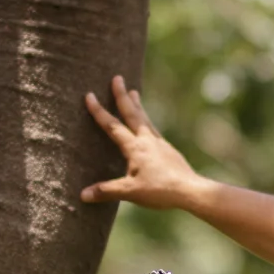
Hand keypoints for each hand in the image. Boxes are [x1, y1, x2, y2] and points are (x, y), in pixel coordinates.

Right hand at [80, 75, 203, 208]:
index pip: (113, 126)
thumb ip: (106, 191)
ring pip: (145, 119)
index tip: (89, 95)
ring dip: (137, 105)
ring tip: (134, 92)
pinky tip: (147, 124)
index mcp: (135, 148)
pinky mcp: (168, 150)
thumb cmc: (160, 191)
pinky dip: (147, 121)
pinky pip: (153, 130)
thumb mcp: (130, 192)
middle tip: (117, 78)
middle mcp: (147, 140)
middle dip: (122, 95)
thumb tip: (83, 195)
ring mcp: (160, 143)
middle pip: (132, 113)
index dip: (99, 111)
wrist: (190, 191)